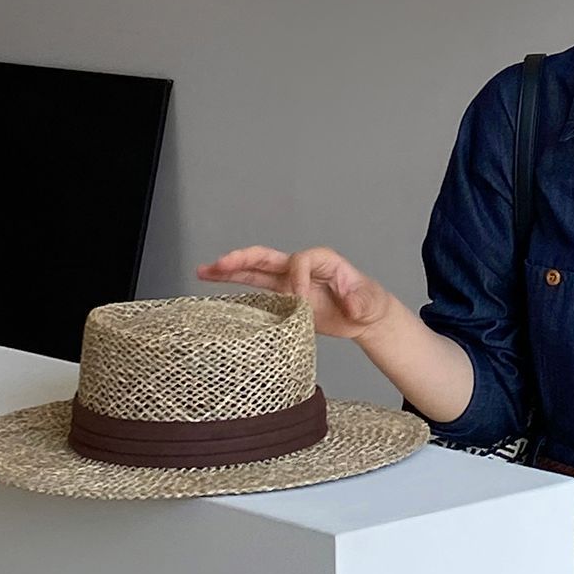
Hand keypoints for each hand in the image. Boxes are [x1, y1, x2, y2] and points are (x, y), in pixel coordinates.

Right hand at [194, 245, 393, 341]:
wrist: (366, 316)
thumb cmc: (369, 304)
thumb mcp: (370, 302)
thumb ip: (360, 299)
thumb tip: (350, 302)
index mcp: (323, 261)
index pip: (299, 261)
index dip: (297, 280)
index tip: (301, 301)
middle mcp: (302, 266)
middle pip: (268, 257)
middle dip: (243, 259)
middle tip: (220, 263)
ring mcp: (289, 281)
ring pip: (255, 272)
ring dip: (230, 271)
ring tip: (203, 271)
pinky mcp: (283, 297)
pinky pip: (257, 290)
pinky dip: (236, 289)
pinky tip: (215, 290)